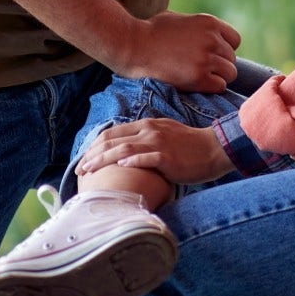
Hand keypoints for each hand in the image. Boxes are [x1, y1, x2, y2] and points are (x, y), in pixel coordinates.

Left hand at [75, 120, 234, 184]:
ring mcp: (158, 143)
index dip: (95, 146)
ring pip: (123, 148)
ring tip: (89, 170)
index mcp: (146, 125)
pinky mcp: (168, 157)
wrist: (214, 149)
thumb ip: (145, 140)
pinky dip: (131, 162)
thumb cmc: (189, 147)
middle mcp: (149, 131)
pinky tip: (120, 168)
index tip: (84, 159)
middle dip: (92, 154)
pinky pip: (146, 158)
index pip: (113, 133)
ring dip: (103, 160)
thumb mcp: (164, 135)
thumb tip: (126, 154)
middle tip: (80, 168)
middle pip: (113, 140)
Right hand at [109, 11, 241, 93]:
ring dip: (217, 77)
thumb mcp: (179, 18)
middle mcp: (212, 39)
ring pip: (230, 74)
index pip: (235, 40)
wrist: (134, 46)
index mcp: (209, 22)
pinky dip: (211, 87)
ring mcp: (206, 59)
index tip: (211, 55)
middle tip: (200, 68)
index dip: (224, 49)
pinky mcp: (199, 77)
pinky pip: (220, 86)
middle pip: (232, 59)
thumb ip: (198, 27)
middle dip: (219, 65)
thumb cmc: (151, 32)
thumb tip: (211, 35)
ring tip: (199, 77)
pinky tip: (196, 84)